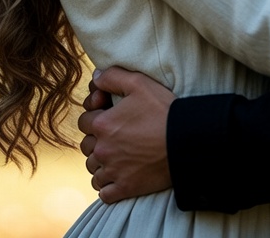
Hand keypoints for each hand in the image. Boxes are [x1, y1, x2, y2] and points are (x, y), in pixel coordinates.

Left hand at [77, 66, 175, 203]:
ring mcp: (113, 171)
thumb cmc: (163, 110)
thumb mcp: (139, 83)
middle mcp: (103, 150)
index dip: (94, 116)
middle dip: (96, 140)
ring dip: (101, 163)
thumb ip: (113, 76)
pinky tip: (118, 175)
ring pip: (93, 170)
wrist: (185, 140)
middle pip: (86, 147)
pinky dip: (107, 185)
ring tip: (116, 155)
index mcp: (103, 125)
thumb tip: (96, 77)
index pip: (84, 122)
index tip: (108, 115)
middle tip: (114, 135)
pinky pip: (104, 192)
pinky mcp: (125, 188)